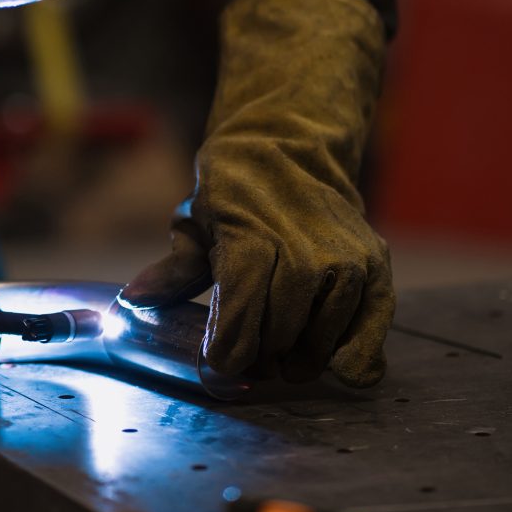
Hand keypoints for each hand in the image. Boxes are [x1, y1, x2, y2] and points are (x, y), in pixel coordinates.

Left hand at [120, 0, 395, 387]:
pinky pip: (371, 332)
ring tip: (282, 352)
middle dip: (260, 358)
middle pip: (281, 337)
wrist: (292, 148)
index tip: (219, 363)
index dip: (228, 353)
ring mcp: (346, 260)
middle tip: (249, 358)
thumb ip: (172, 269)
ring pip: (323, 340)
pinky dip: (355, 358)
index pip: (241, 321)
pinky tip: (336, 362)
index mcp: (252, 240)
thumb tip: (135, 298)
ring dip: (300, 358)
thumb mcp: (195, 222)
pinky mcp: (376, 266)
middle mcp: (306, 252)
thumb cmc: (233, 191)